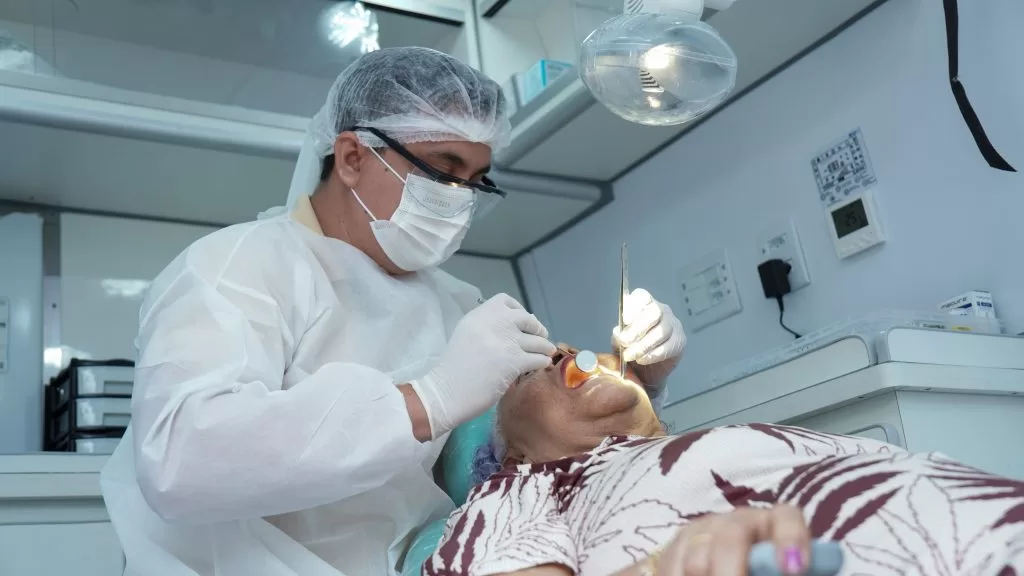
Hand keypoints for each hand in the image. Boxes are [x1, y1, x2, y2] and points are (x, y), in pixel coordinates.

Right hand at [411, 294, 555, 438]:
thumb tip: (517, 327)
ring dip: (544, 346)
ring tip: (546, 352)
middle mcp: (495, 323)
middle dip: (537, 328)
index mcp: (479, 315)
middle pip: (526, 319)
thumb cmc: (453, 369)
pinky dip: (542, 361)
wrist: (446, 391)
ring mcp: (506, 341)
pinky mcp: (515, 361)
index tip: (522, 322)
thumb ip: (487, 328)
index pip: (505, 301)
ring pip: (537, 340)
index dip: (518, 310)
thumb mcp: (466, 336)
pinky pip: (538, 358)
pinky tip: (541, 365)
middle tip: (541, 336)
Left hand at [612, 289, 685, 365]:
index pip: (642, 296)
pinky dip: (653, 354)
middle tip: (625, 342)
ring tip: (630, 355)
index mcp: (644, 304)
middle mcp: (661, 310)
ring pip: (662, 331)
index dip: (633, 306)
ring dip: (643, 345)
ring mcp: (673, 324)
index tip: (624, 320)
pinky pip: (668, 346)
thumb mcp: (620, 341)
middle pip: (654, 312)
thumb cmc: (632, 347)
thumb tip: (619, 333)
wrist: (647, 369)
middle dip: (638, 328)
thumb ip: (618, 335)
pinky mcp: (680, 340)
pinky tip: (642, 359)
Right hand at [650, 506, 810, 575]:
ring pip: (697, 560)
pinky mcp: (675, 547)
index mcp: (775, 525)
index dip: (791, 540)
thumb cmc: (765, 572)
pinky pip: (673, 569)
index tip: (795, 570)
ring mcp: (703, 531)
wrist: (724, 567)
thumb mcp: (783, 569)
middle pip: (731, 538)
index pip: (787, 517)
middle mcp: (738, 521)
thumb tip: (793, 570)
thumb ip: (788, 570)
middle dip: (732, 572)